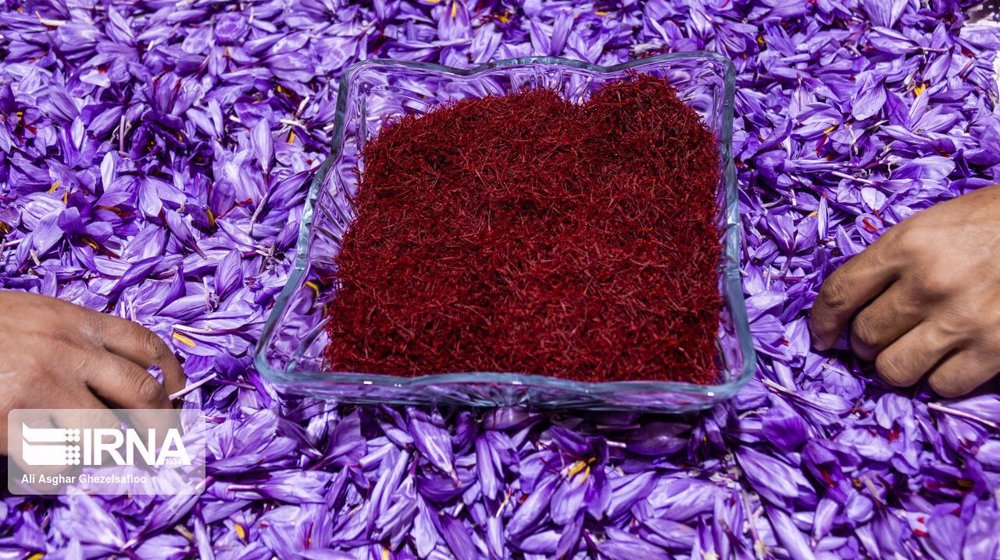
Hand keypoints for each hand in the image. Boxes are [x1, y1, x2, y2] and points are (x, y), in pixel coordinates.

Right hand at [0, 291, 184, 453]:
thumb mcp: (40, 316)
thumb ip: (80, 341)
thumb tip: (118, 379)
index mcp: (78, 323)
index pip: (147, 345)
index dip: (173, 376)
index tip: (177, 398)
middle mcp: (69, 352)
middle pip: (142, 392)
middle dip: (161, 425)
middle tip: (159, 443)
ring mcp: (42, 386)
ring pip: (105, 432)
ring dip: (107, 450)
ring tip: (98, 454)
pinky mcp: (10, 420)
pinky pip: (56, 460)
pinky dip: (59, 470)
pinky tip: (51, 462)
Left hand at [810, 184, 999, 397]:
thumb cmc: (995, 221)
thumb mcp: (933, 224)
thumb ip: (892, 260)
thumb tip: (852, 305)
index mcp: (907, 244)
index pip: (840, 293)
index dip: (822, 322)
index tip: (822, 337)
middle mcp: (927, 283)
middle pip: (865, 336)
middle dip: (864, 343)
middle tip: (880, 338)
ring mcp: (961, 319)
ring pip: (894, 369)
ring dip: (896, 366)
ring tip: (911, 352)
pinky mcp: (994, 349)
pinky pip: (941, 385)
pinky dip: (939, 379)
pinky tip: (950, 360)